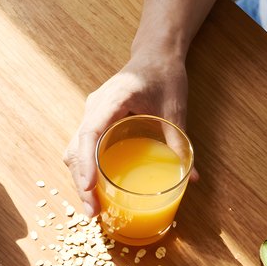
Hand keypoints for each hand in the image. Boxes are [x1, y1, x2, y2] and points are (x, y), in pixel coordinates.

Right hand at [64, 52, 196, 215]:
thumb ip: (180, 143)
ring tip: (93, 209)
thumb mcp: (175, 109)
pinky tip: (95, 192)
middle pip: (76, 148)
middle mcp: (95, 107)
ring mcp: (91, 115)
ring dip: (80, 180)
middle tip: (92, 212)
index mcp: (113, 98)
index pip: (90, 131)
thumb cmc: (165, 75)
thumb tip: (192, 178)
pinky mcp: (94, 122)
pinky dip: (85, 171)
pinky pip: (82, 150)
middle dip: (80, 182)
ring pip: (74, 151)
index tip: (90, 186)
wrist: (155, 53)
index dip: (86, 161)